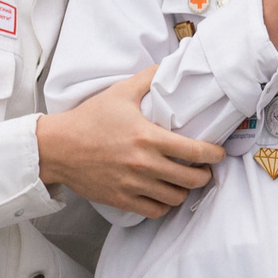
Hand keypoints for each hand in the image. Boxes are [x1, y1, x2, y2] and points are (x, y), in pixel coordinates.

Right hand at [37, 69, 224, 218]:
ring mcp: (133, 185)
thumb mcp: (120, 92)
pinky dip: (164, 205)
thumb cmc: (89, 119)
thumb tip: (168, 66)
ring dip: (185, 191)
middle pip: (190, 179)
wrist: (58, 147)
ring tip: (185, 181)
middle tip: (204, 169)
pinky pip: (154, 211)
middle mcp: (144, 164)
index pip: (194, 151)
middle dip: (204, 175)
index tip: (219, 154)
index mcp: (148, 137)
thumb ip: (148, 79)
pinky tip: (164, 194)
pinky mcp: (121, 199)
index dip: (214, 155)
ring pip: (175, 198)